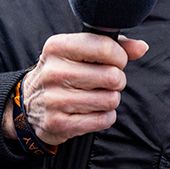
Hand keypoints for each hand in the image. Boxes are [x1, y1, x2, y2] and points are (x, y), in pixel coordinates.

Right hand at [2, 32, 148, 145]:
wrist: (29, 105)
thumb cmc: (63, 72)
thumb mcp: (79, 51)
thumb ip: (113, 45)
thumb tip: (141, 47)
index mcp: (57, 47)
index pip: (104, 47)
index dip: (120, 56)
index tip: (117, 61)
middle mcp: (53, 71)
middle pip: (111, 76)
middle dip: (117, 80)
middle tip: (108, 81)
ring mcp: (54, 99)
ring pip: (109, 99)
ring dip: (111, 99)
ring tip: (99, 95)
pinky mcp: (59, 123)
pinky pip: (102, 120)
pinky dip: (105, 116)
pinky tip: (95, 110)